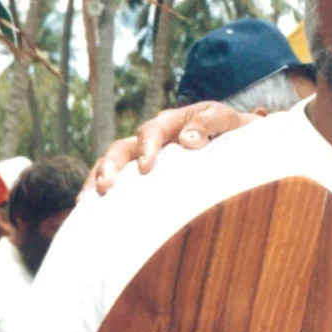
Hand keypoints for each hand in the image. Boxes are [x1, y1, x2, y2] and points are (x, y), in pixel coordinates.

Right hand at [83, 102, 257, 195]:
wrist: (242, 140)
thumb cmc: (236, 131)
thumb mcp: (230, 122)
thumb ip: (211, 124)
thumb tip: (187, 140)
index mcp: (174, 122)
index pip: (153, 130)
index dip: (147, 147)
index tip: (146, 167)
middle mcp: (154, 138)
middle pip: (123, 147)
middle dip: (112, 165)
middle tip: (106, 186)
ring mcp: (147, 156)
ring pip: (114, 162)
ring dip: (100, 177)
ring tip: (90, 199)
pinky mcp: (146, 175)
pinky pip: (120, 181)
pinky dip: (101, 190)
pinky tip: (88, 210)